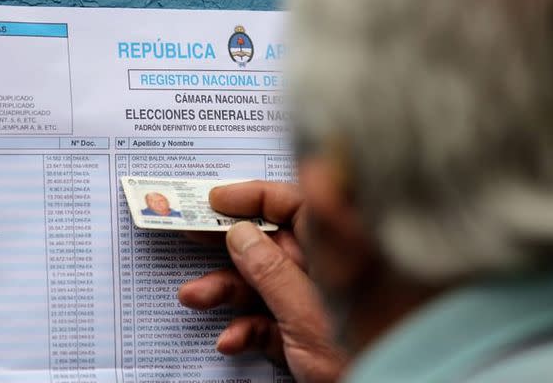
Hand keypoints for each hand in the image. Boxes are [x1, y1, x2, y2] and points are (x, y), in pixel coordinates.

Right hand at [178, 181, 348, 382]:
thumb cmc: (361, 355)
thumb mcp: (307, 312)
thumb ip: (271, 271)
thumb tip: (239, 234)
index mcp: (336, 251)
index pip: (292, 204)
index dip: (251, 198)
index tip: (214, 199)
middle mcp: (323, 270)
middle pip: (268, 244)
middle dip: (227, 245)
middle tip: (191, 234)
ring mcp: (312, 302)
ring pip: (262, 284)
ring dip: (226, 291)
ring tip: (194, 297)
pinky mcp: (303, 335)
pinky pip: (268, 322)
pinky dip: (246, 329)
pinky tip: (231, 340)